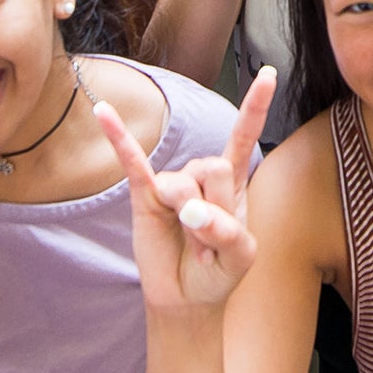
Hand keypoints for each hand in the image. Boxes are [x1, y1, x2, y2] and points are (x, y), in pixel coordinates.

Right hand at [96, 68, 275, 313]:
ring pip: (183, 183)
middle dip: (214, 209)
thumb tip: (192, 211)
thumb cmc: (219, 271)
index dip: (256, 107)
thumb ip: (228, 231)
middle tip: (210, 243)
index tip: (269, 73)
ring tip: (193, 247)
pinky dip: (117, 137)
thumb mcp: (241, 256)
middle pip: (212, 167)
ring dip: (189, 221)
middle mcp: (201, 175)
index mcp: (232, 181)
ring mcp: (172, 184)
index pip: (243, 137)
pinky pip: (131, 162)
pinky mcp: (144, 196)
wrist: (187, 298)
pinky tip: (103, 112)